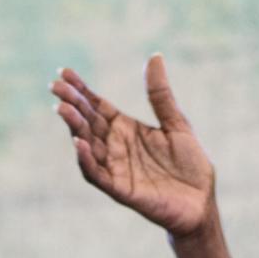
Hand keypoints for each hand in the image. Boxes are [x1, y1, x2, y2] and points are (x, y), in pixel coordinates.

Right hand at [51, 55, 215, 238]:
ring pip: (87, 145)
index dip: (81, 90)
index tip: (64, 72)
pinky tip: (80, 142)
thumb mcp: (176, 123)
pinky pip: (98, 174)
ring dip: (74, 127)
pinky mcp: (121, 189)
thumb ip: (160, 94)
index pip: (97, 106)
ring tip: (63, 108)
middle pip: (87, 122)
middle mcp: (116, 147)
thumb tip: (155, 56)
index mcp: (126, 129)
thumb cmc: (190, 164)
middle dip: (71, 104)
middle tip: (56, 87)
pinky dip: (87, 159)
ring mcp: (116, 168)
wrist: (202, 201)